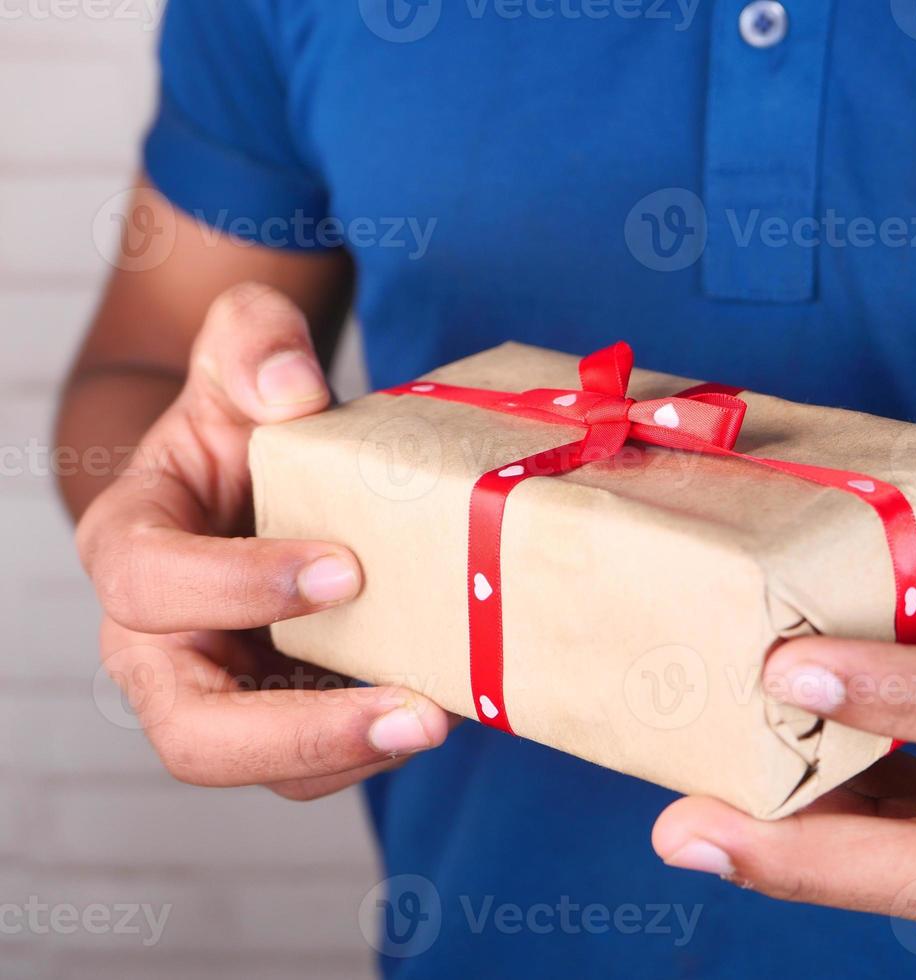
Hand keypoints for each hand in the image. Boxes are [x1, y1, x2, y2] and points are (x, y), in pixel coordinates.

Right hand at [78, 283, 450, 800]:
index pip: (152, 583)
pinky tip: (442, 709)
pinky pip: (315, 757)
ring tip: (440, 720)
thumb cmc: (240, 419)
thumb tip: (293, 387)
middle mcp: (158, 639)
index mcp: (131, 545)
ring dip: (352, 754)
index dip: (239, 585)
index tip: (347, 569)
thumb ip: (253, 341)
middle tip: (414, 711)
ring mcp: (219, 686)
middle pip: (193, 730)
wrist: (256, 470)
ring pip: (263, 765)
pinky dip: (372, 745)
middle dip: (301, 731)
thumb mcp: (242, 355)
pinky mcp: (278, 708)